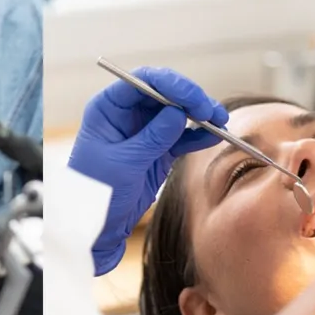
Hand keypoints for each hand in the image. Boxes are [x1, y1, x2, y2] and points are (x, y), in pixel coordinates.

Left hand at [68, 68, 226, 275]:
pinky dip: (197, 136)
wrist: (94, 232)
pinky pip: (181, 137)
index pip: (143, 81)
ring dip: (199, 115)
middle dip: (191, 99)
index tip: (193, 98)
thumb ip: (152, 138)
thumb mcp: (124, 164)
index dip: (171, 84)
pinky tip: (213, 136)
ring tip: (220, 122)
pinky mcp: (157, 151)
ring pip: (177, 113)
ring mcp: (144, 132)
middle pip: (164, 93)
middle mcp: (127, 114)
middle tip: (212, 111)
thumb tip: (179, 113)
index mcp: (109, 108)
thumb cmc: (95, 195)